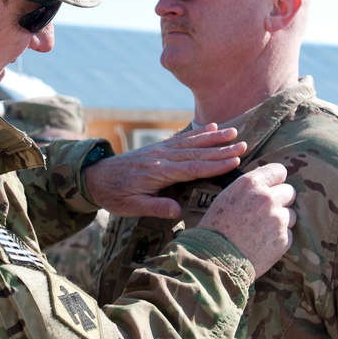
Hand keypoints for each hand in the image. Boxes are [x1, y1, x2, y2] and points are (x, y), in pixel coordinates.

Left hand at [84, 124, 246, 218]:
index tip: (234, 161)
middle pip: (196, 152)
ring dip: (213, 137)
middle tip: (243, 143)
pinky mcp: (158, 148)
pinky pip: (181, 139)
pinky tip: (211, 127)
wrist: (95, 178)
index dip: (214, 165)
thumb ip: (155, 206)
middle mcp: (161, 157)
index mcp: (158, 172)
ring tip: (233, 131)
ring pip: (191, 143)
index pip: (191, 168)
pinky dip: (198, 133)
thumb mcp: (131, 207)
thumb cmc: (114, 195)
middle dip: (220, 148)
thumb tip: (178, 211)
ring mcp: (160, 150)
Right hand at [198, 163, 295, 279]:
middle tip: (266, 211)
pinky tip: (263, 243)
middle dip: (280, 200)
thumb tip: (263, 185)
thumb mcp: (225, 198)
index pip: (279, 170)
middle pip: (289, 191)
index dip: (276, 179)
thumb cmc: (214, 228)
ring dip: (281, 220)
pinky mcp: (284, 239)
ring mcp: (278, 218)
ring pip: (290, 214)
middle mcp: (268, 197)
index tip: (273, 186)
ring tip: (262, 230)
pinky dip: (279, 238)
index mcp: (251, 183)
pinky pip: (288, 234)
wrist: (214, 258)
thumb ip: (248, 189)